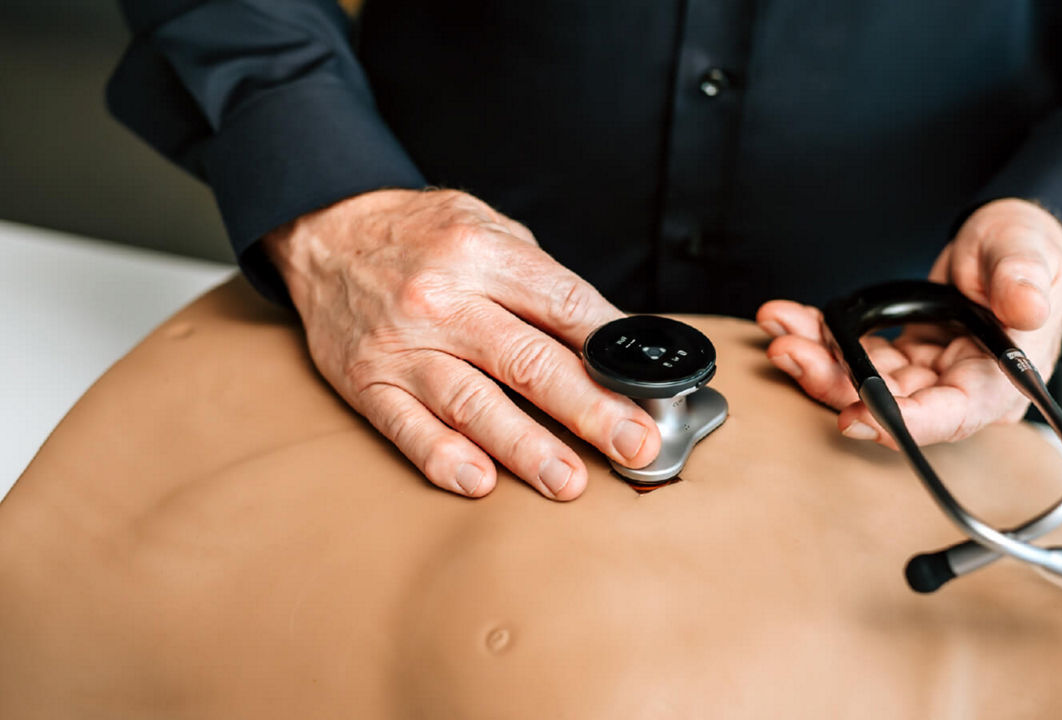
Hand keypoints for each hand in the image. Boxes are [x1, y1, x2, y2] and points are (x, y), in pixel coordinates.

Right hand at [263, 189, 660, 499]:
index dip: (612, 350)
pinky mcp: (367, 381)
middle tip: (634, 444)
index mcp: (481, 254)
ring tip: (569, 481)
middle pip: (528, 361)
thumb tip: (608, 343)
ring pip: (472, 403)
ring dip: (526, 447)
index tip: (650, 386)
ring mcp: (402, 345)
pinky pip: (407, 427)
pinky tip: (480, 482)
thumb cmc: (422, 235)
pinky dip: (443, 457)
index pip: (563, 306)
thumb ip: (542, 282)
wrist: (326, 230)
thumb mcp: (488, 228)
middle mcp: (440, 299)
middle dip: (590, 408)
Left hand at [756, 198, 1061, 447]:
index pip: (948, 417)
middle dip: (835, 383)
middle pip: (890, 404)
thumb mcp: (1029, 253)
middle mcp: (958, 387)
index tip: (853, 415)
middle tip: (791, 353)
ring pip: (863, 382)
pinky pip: (856, 355)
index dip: (899, 421)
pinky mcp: (902, 357)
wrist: (1010, 245)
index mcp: (999, 380)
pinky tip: (788, 318)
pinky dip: (820, 337)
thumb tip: (1026, 307)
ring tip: (780, 330)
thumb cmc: (1027, 253)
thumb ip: (1024, 280)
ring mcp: (926, 374)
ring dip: (817, 359)